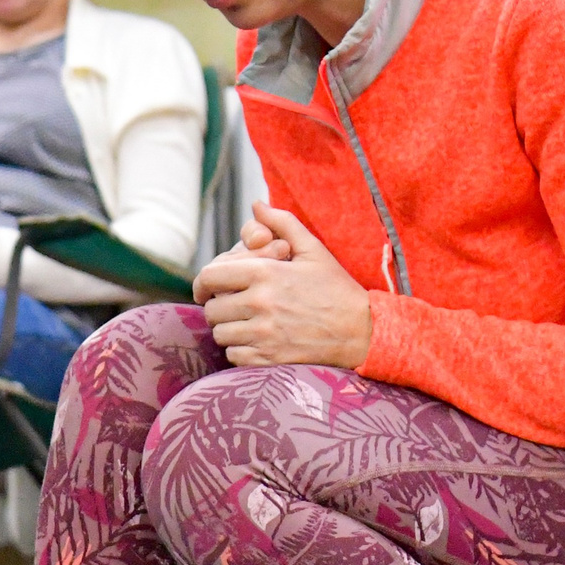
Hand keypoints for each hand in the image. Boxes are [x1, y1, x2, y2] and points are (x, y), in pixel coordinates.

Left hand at [192, 203, 374, 368]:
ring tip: (247, 323)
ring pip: (219, 334)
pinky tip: (257, 341)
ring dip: (228, 329)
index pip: (209, 277)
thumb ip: (282, 223)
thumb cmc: (336, 288)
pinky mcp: (269, 359)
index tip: (206, 289)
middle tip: (234, 307)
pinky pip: (233, 355)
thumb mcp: (313, 250)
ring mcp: (263, 334)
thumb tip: (256, 205)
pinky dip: (240, 350)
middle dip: (219, 307)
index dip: (202, 283)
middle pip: (211, 309)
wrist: (362, 331)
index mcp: (265, 273)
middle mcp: (260, 303)